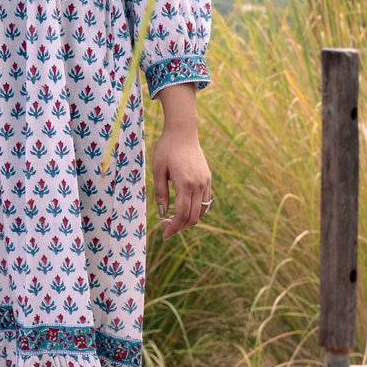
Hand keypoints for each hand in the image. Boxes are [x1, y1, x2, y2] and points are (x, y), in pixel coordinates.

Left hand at [151, 85, 211, 236]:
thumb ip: (160, 193)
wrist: (183, 132)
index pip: (181, 214)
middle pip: (193, 217)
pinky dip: (196, 210)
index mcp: (185, 183)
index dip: (174, 228)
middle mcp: (198, 185)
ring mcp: (205, 182)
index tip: (164, 235)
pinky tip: (184, 209)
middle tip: (165, 227)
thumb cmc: (166, 149)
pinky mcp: (208, 179)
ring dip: (188, 220)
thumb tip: (162, 214)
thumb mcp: (157, 170)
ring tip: (173, 219)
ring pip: (201, 212)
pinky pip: (206, 202)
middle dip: (179, 227)